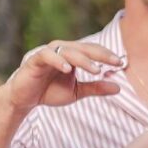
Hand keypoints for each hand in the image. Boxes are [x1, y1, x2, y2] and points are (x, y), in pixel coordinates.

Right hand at [6, 41, 122, 113]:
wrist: (25, 99)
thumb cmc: (50, 91)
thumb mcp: (77, 92)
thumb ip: (95, 88)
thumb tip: (118, 88)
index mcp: (72, 55)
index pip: (92, 51)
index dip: (107, 56)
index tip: (121, 63)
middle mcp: (61, 50)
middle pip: (84, 48)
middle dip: (101, 55)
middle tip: (115, 62)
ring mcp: (48, 53)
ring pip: (68, 51)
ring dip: (83, 60)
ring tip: (96, 71)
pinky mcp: (35, 60)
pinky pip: (47, 56)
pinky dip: (58, 61)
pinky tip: (68, 69)